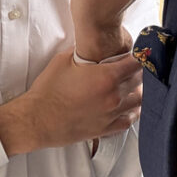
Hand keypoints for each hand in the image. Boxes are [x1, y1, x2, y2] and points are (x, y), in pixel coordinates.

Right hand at [0, 48, 142, 155]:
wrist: (37, 119)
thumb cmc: (48, 90)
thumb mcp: (64, 60)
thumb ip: (83, 52)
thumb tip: (90, 46)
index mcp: (106, 77)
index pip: (136, 64)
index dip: (139, 56)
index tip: (137, 54)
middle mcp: (114, 96)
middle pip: (139, 82)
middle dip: (137, 73)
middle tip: (132, 68)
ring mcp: (111, 114)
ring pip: (138, 102)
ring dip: (137, 92)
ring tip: (132, 86)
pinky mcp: (106, 129)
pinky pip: (129, 121)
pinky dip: (132, 112)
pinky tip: (129, 107)